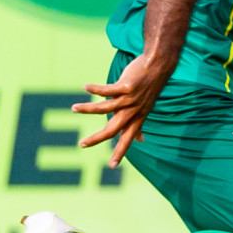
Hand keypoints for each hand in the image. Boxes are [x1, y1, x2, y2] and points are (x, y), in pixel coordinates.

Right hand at [72, 53, 172, 167]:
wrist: (159, 66)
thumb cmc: (149, 89)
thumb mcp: (145, 109)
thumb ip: (139, 125)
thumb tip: (140, 141)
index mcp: (136, 118)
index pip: (127, 139)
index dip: (120, 153)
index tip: (112, 166)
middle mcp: (133, 111)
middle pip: (113, 129)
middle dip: (97, 138)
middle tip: (82, 144)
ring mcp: (130, 99)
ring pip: (105, 108)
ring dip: (87, 109)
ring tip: (73, 108)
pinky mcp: (126, 86)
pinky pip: (107, 90)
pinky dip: (95, 89)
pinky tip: (85, 87)